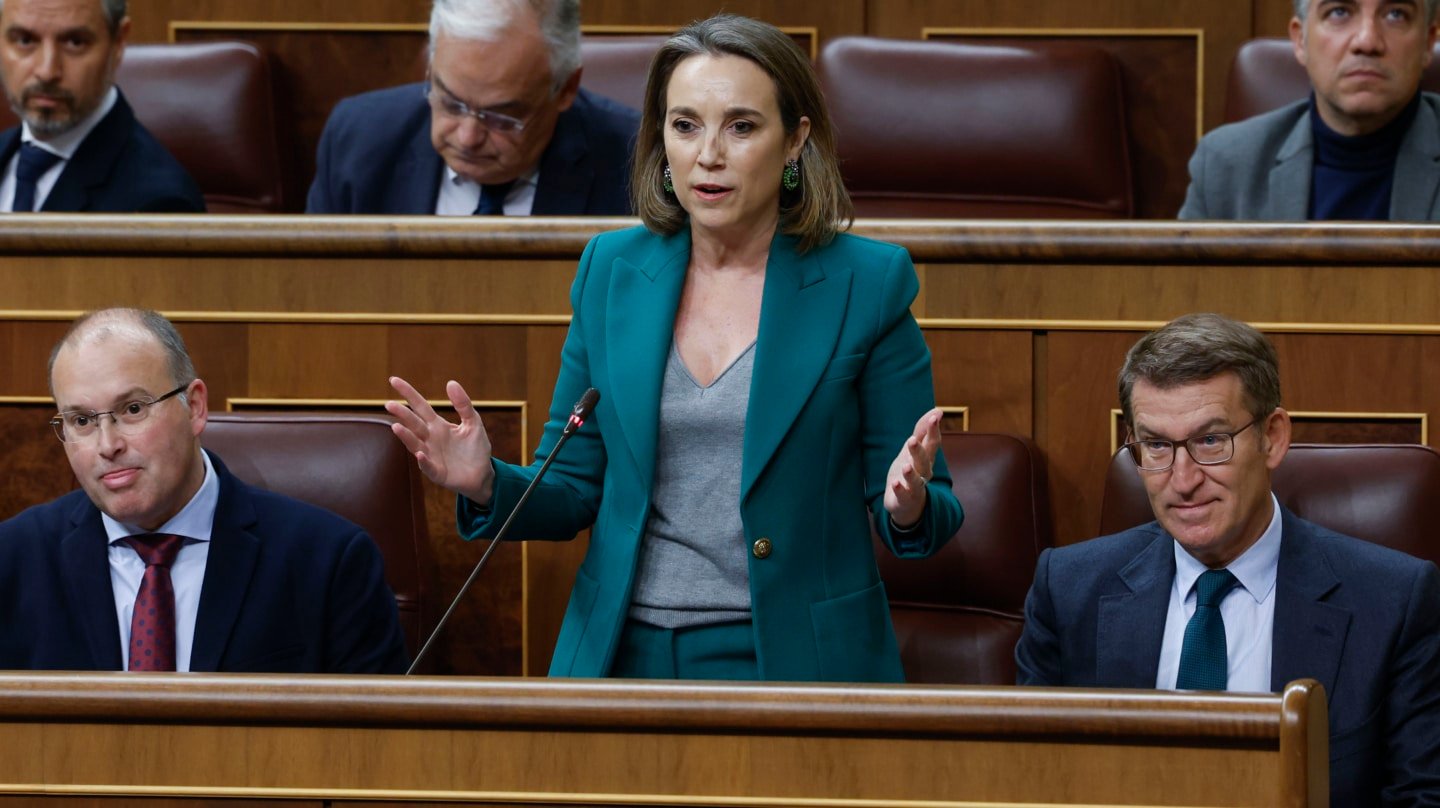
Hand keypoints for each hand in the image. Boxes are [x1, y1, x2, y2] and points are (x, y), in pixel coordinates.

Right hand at [386, 376, 495, 505]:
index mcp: (438, 425)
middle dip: (402, 414)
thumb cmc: (475, 448)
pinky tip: (420, 454)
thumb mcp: (473, 422)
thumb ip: (463, 404)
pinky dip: (423, 461)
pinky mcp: (437, 472)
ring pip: (415, 444)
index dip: (408, 393)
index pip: (420, 406)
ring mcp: (431, 455)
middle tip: (389, 404)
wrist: (483, 474)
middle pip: (414, 423)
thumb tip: (451, 382)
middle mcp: (430, 439)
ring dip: (406, 437)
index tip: (394, 380)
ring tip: (396, 427)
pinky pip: (428, 466)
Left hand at [884, 407, 942, 528]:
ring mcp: (914, 487)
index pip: (931, 443)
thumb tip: (938, 410)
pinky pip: (903, 495)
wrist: (906, 504)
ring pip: (915, 480)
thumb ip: (923, 430)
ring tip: (906, 466)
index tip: (935, 416)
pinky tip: (895, 484)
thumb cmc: (911, 471)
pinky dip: (900, 489)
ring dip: (910, 473)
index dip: (933, 430)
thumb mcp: (914, 449)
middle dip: (919, 450)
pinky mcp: (904, 499)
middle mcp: (923, 472)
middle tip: (912, 439)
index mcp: (926, 458)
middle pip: (923, 460)